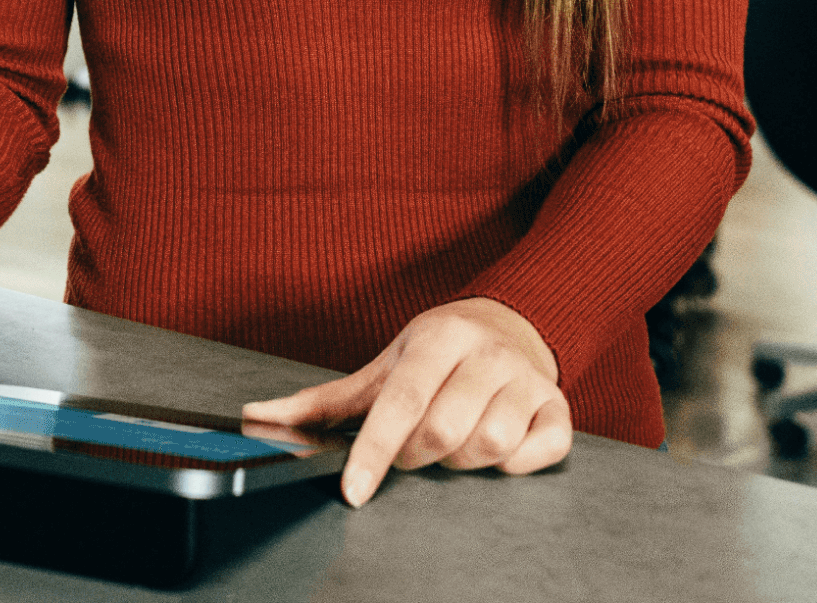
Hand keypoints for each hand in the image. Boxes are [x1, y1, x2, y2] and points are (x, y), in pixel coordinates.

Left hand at [240, 297, 569, 506]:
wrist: (509, 325)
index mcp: (438, 338)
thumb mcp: (382, 367)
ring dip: (461, 461)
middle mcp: (487, 354)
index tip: (354, 490)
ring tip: (452, 441)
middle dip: (416, 456)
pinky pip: (537, 454)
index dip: (373, 451)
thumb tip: (257, 417)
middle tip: (412, 447)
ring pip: (489, 446)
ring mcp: (528, 381)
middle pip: (443, 431)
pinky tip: (496, 448)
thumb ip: (322, 400)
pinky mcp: (559, 409)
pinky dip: (514, 465)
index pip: (401, 402)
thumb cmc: (437, 354)